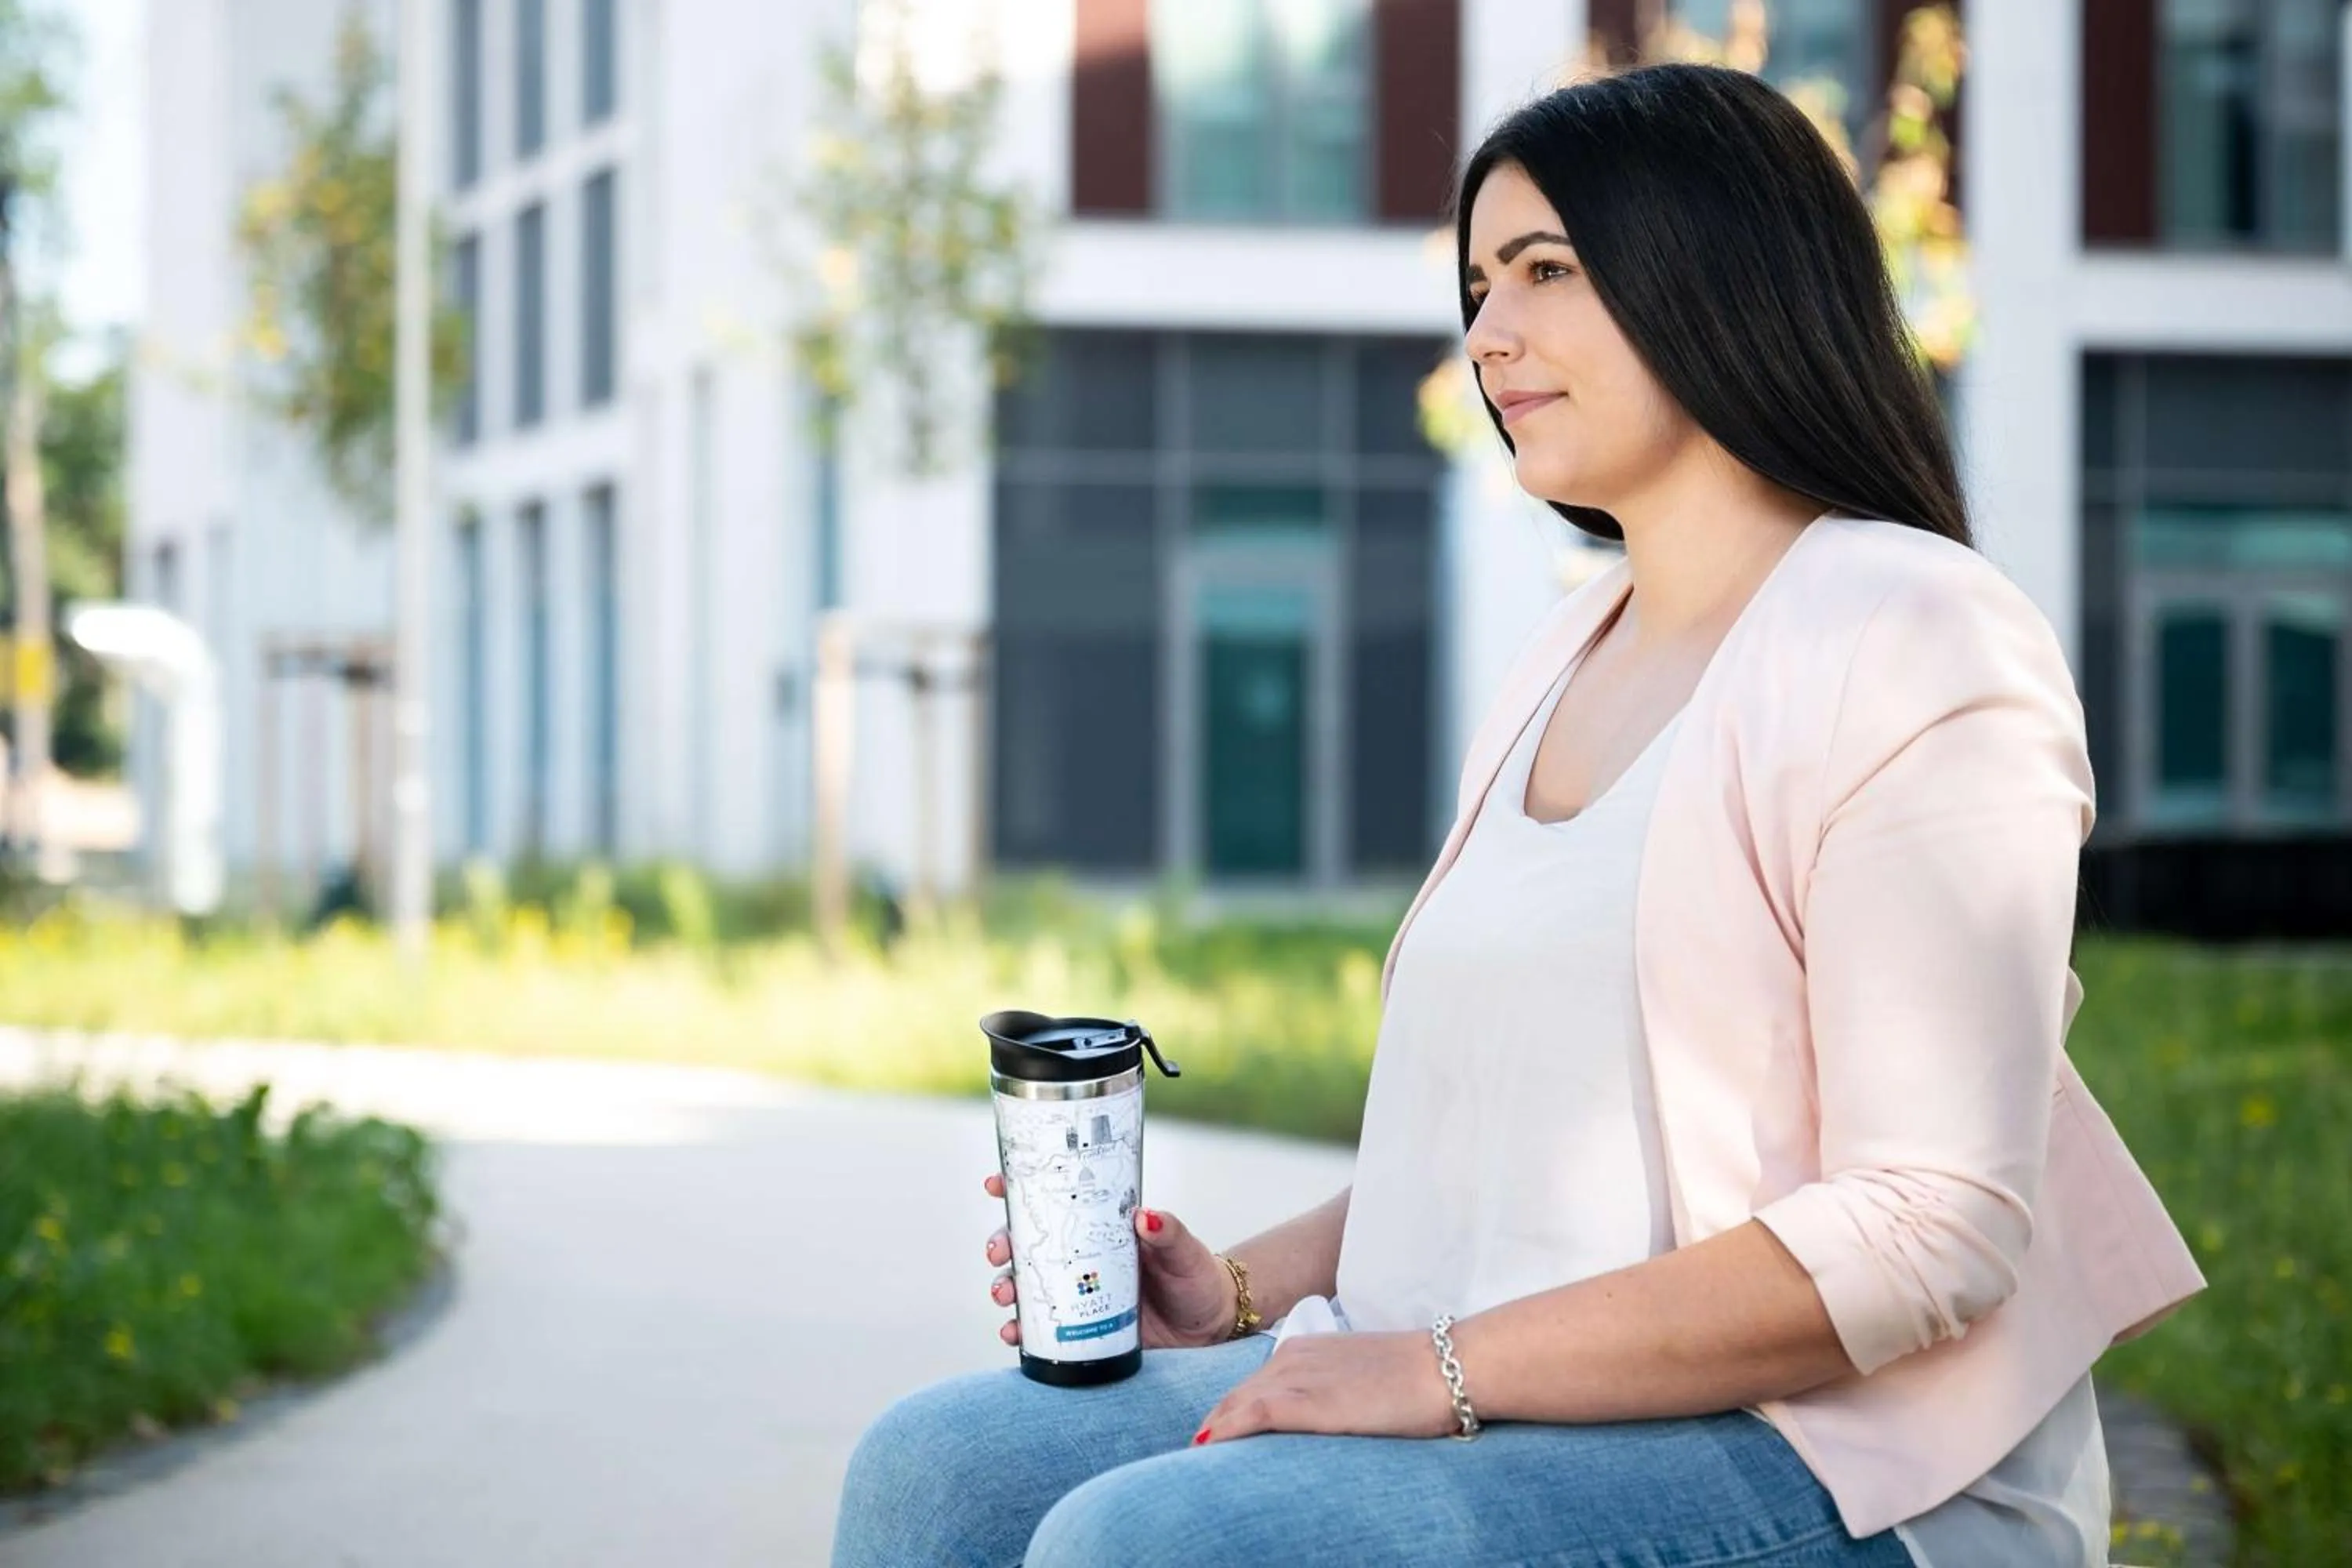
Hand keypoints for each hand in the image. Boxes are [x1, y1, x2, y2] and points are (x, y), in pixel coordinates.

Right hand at [982, 1173, 1237, 1349]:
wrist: (1210, 1328)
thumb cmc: (1196, 1277)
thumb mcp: (1184, 1251)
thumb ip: (1168, 1232)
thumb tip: (1146, 1217)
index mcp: (1100, 1227)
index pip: (1054, 1200)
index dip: (1018, 1189)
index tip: (995, 1184)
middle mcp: (1081, 1257)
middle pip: (1026, 1244)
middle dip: (1002, 1244)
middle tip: (999, 1253)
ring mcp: (1077, 1293)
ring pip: (1026, 1284)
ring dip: (1005, 1286)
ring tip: (1005, 1295)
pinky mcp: (1080, 1328)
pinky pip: (1041, 1329)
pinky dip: (1021, 1331)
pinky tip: (1013, 1335)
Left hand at [1193, 1330, 1458, 1443]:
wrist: (1446, 1367)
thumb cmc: (1413, 1377)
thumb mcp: (1359, 1377)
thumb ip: (1329, 1391)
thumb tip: (1324, 1417)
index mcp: (1303, 1350)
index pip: (1250, 1387)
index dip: (1227, 1416)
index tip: (1212, 1442)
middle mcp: (1292, 1358)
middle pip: (1234, 1397)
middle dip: (1213, 1428)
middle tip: (1195, 1461)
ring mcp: (1299, 1377)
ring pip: (1237, 1406)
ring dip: (1214, 1434)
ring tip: (1195, 1466)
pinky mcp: (1311, 1402)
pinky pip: (1255, 1414)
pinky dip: (1228, 1431)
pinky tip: (1208, 1449)